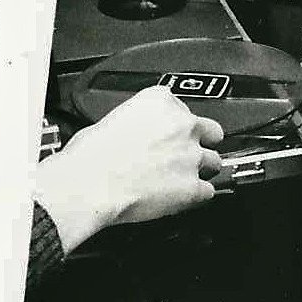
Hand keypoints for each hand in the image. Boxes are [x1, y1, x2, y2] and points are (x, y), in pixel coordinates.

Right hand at [32, 86, 223, 252]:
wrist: (87, 185)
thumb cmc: (89, 156)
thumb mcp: (113, 118)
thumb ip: (140, 121)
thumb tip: (142, 134)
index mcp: (161, 102)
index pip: (185, 109)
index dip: (177, 126)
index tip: (169, 136)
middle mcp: (182, 125)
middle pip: (211, 132)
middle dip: (201, 143)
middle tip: (183, 156)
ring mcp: (191, 156)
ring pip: (214, 162)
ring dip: (200, 171)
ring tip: (179, 180)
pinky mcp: (193, 187)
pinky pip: (208, 192)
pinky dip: (197, 197)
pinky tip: (180, 199)